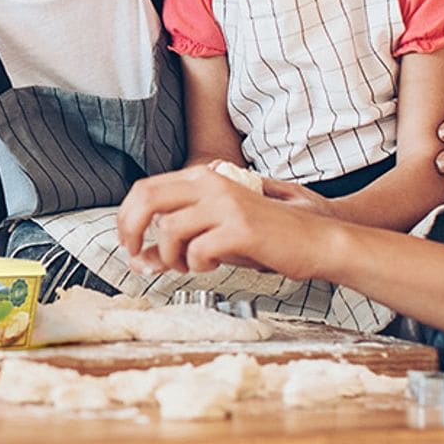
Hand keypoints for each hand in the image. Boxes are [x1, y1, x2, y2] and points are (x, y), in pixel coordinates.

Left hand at [117, 166, 333, 280]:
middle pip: (147, 198)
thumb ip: (176, 242)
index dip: (126, 217)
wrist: (317, 242)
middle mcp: (212, 184)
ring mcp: (226, 204)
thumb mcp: (214, 234)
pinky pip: (198, 249)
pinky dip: (197, 264)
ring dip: (171, 257)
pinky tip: (211, 265)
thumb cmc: (265, 238)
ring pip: (170, 229)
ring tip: (188, 265)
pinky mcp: (241, 228)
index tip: (127, 243)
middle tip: (136, 257)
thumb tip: (138, 259)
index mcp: (202, 178)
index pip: (145, 188)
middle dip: (131, 231)